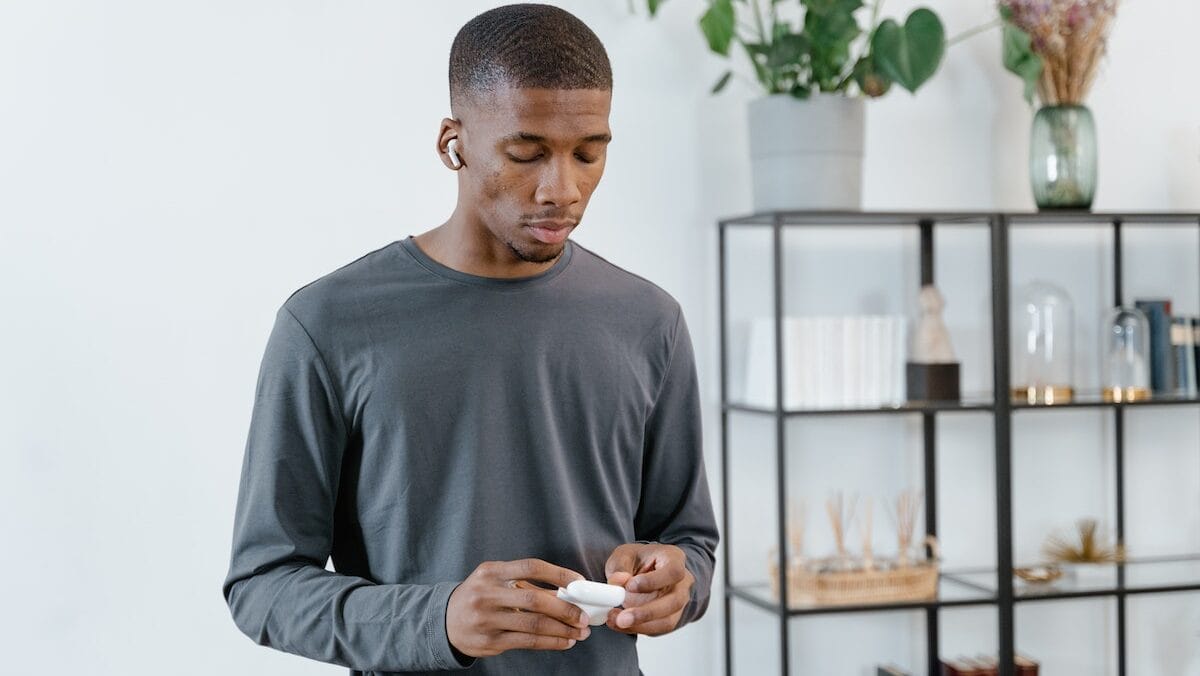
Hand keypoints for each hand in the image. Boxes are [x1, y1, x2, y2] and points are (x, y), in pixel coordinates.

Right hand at [447, 558, 591, 657]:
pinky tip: (564, 641)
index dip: (559, 574)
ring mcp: (487, 619)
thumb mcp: (494, 580)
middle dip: (565, 609)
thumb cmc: (478, 596)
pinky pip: (527, 642)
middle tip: (584, 616)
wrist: (445, 621)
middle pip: (535, 600)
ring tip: (579, 632)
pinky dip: (550, 642)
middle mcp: (487, 594)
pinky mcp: (490, 641)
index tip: (579, 582)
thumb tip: (566, 592)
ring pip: (534, 625)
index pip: (531, 567)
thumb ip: (525, 583)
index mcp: (491, 572)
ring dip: (562, 630)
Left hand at [603, 543, 693, 635]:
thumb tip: (618, 581)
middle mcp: (682, 582)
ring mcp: (679, 603)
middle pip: (674, 601)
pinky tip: (620, 624)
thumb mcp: (624, 555)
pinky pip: (658, 629)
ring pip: (668, 620)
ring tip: (617, 621)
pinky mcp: (670, 618)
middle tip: (622, 618)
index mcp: (674, 559)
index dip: (653, 581)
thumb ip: (620, 567)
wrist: (643, 573)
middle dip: (646, 612)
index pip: (673, 572)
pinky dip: (637, 628)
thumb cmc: (638, 561)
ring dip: (641, 624)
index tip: (629, 586)